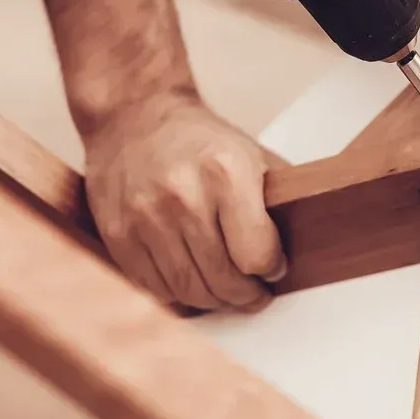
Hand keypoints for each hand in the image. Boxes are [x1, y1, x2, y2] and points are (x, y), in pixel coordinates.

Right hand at [82, 95, 286, 312]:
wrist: (134, 116)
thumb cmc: (200, 141)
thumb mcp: (251, 156)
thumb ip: (276, 202)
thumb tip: (302, 248)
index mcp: (225, 174)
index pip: (256, 254)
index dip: (270, 270)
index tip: (274, 270)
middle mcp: (183, 197)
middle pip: (222, 279)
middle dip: (245, 297)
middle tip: (254, 297)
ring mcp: (145, 217)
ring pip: (188, 290)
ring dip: (213, 302)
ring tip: (226, 295)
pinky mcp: (117, 233)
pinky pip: (152, 286)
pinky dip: (177, 295)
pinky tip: (192, 284)